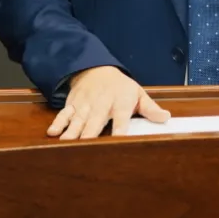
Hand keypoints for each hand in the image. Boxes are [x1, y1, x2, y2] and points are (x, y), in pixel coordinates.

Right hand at [47, 66, 170, 139]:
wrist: (96, 69)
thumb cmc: (119, 87)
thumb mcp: (137, 93)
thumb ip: (150, 108)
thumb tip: (166, 118)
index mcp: (120, 102)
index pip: (121, 118)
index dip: (119, 130)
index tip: (119, 141)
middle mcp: (101, 103)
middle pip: (96, 121)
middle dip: (91, 134)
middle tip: (87, 148)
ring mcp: (85, 104)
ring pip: (78, 119)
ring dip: (72, 131)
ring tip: (67, 144)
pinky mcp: (73, 104)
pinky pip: (64, 114)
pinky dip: (58, 122)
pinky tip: (53, 133)